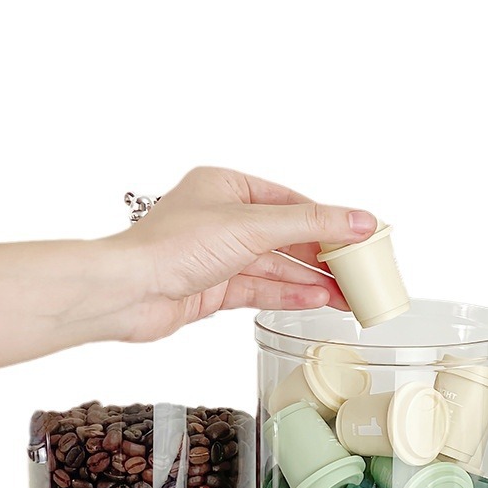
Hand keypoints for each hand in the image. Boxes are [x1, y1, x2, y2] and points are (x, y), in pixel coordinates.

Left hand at [113, 167, 376, 340]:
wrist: (127, 292)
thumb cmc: (170, 247)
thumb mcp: (251, 226)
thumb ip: (309, 224)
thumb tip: (358, 219)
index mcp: (226, 187)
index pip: (290, 202)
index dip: (328, 220)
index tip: (360, 235)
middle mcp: (221, 219)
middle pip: (285, 237)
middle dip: (322, 257)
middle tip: (357, 272)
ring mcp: (217, 256)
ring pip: (274, 267)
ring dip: (309, 280)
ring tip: (346, 294)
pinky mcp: (212, 288)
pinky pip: (259, 289)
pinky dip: (286, 295)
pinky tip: (315, 299)